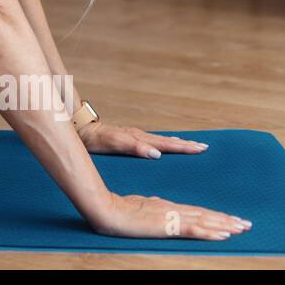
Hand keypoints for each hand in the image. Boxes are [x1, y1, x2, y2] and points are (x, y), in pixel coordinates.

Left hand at [78, 122, 208, 158]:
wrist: (81, 130)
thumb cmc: (96, 139)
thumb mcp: (115, 144)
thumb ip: (136, 147)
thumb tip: (157, 153)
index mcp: (140, 138)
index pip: (167, 144)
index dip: (184, 148)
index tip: (201, 148)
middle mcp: (139, 136)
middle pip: (167, 140)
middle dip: (186, 144)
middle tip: (204, 147)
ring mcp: (134, 136)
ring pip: (160, 140)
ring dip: (176, 143)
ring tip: (190, 145)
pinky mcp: (128, 138)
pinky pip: (151, 141)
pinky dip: (162, 143)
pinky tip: (162, 147)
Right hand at [90, 193, 251, 240]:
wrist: (107, 209)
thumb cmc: (118, 208)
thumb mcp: (140, 207)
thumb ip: (153, 207)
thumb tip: (162, 208)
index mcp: (167, 206)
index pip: (197, 211)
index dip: (215, 216)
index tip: (231, 219)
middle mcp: (173, 209)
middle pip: (206, 215)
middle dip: (227, 220)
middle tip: (247, 224)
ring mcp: (171, 216)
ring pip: (205, 220)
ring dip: (225, 225)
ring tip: (242, 228)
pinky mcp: (168, 225)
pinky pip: (194, 229)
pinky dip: (211, 231)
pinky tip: (224, 234)